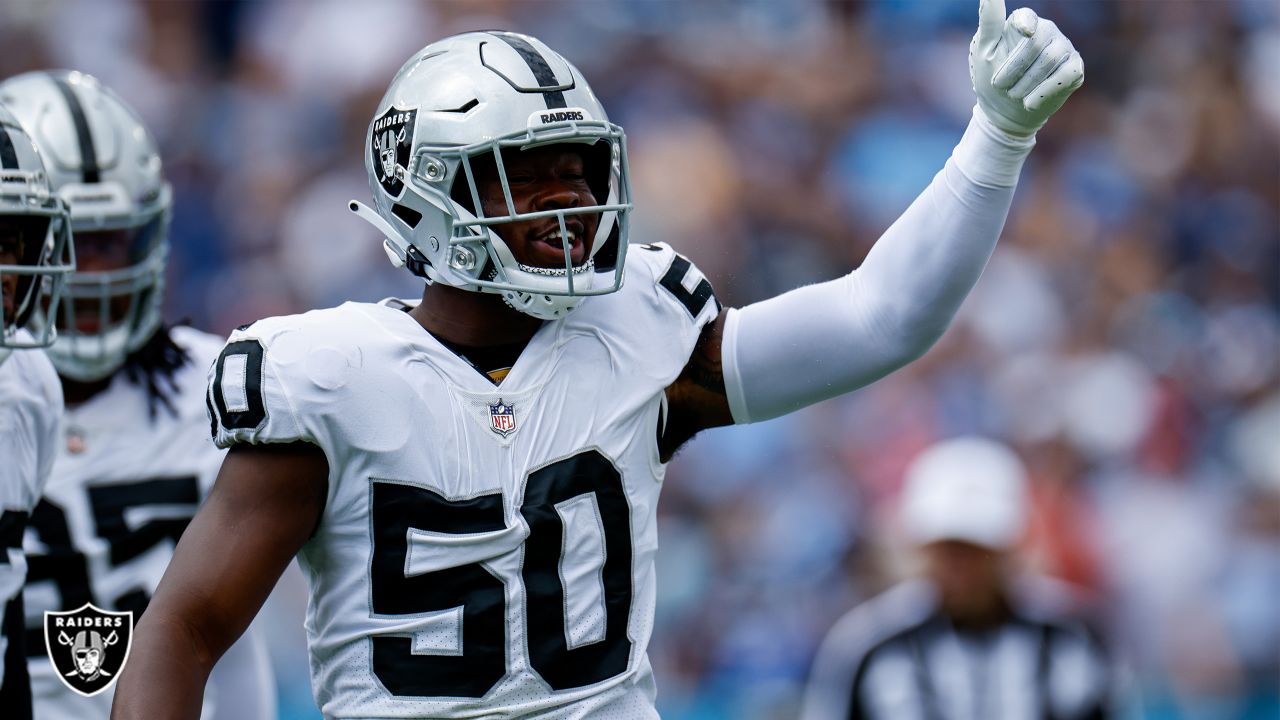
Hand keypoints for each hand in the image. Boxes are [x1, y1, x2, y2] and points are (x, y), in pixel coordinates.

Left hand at [969, 0, 1083, 136]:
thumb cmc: (992, 79)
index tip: (1024, 32)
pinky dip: (1044, 92)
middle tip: (1000, 85)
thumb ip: (990, 21)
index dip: (1025, 24)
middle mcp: (1047, 30)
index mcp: (1023, 22)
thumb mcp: (983, 51)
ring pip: (1051, 59)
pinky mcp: (1074, 67)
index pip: (1026, 17)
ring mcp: (1063, 47)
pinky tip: (1030, 102)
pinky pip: (1066, 75)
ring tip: (1014, 94)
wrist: (1005, 112)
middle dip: (1013, 69)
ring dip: (1026, 83)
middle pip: (1035, 42)